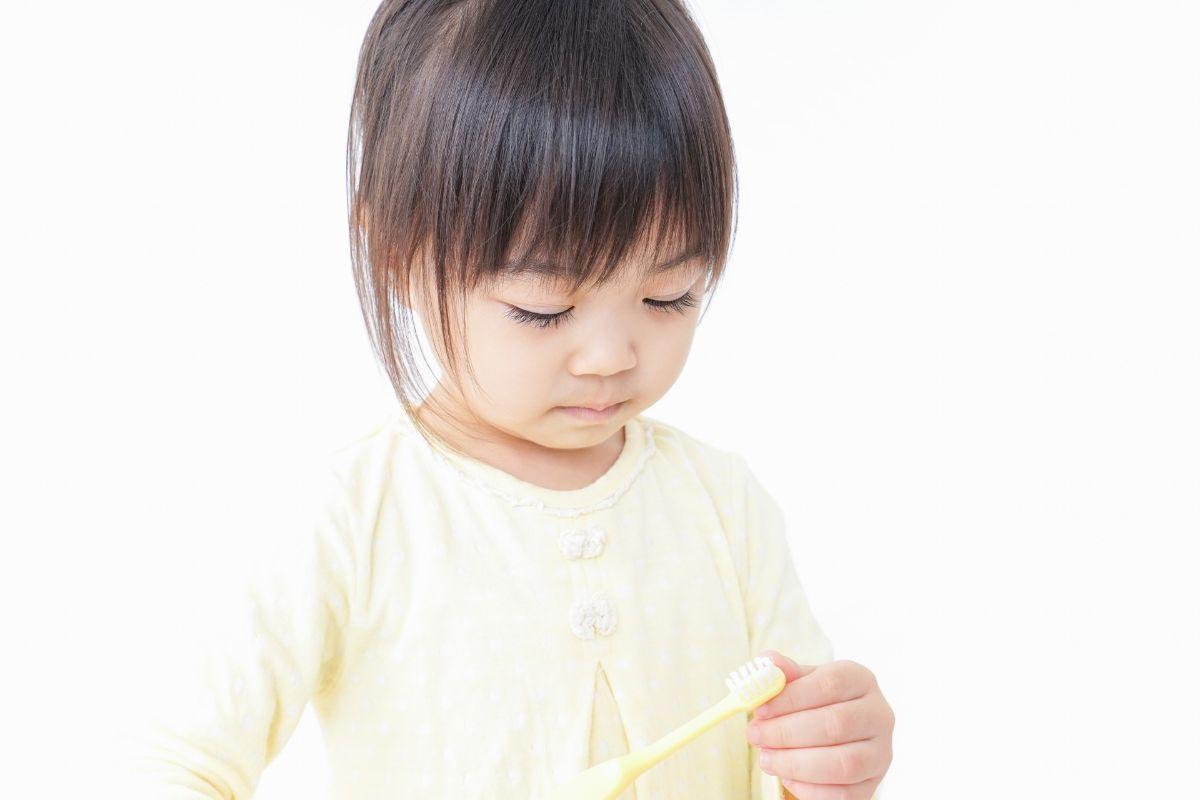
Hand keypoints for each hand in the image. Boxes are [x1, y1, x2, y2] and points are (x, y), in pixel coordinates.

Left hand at [745, 651, 893, 799]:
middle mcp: (878, 715)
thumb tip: (768, 661)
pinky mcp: (873, 784)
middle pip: (835, 724)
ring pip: (842, 764)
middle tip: (755, 736)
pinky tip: (786, 776)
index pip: (830, 684)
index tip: (760, 709)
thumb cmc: (818, 702)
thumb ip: (785, 672)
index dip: (791, 697)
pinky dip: (809, 788)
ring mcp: (880, 752)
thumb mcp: (803, 681)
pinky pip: (843, 794)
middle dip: (787, 732)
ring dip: (795, 763)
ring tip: (766, 758)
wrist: (842, 734)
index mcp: (861, 680)